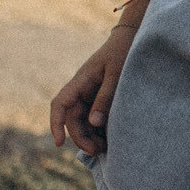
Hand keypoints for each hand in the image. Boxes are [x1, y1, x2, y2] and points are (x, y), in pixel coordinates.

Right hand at [50, 10, 143, 155]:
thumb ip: (106, 97)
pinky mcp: (102, 100)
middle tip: (96, 151)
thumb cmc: (124, 52)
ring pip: (83, 121)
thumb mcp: (117, 74)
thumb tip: (94, 123)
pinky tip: (109, 141)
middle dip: (80, 137)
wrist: (134, 38)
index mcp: (81, 81)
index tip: (59, 143)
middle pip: (73, 119)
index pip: (60, 104)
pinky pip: (95, 118)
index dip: (55, 124)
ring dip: (90, 136)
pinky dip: (99, 131)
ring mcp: (92, 95)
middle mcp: (83, 90)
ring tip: (103, 149)